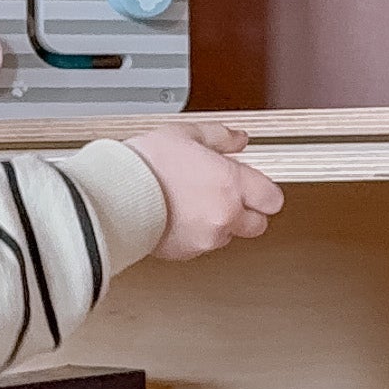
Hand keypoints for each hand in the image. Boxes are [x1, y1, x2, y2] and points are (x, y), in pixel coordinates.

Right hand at [128, 122, 283, 258]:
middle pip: (259, 224)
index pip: (273, 198)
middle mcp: (225, 214)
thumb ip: (220, 137)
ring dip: (221, 224)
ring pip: (230, 236)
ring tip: (195, 205)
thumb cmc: (147, 165)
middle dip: (248, 212)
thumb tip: (238, 140)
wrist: (116, 195)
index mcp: (231, 183)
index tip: (253, 186)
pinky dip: (197, 235)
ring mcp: (207, 237)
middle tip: (228, 198)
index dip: (264, 192)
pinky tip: (180, 217)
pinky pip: (203, 246)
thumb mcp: (187, 134)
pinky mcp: (187, 253)